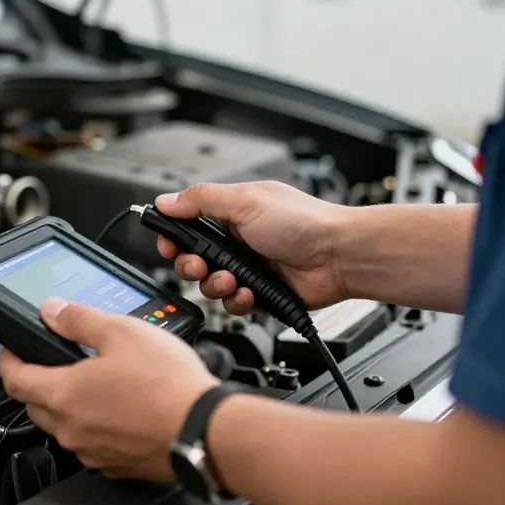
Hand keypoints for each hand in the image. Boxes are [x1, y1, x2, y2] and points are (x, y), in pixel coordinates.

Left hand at [0, 297, 218, 480]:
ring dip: (68, 402)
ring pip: (64, 425)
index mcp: (63, 395)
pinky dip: (95, 422)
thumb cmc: (166, 384)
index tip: (12, 349)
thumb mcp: (120, 331)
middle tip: (53, 359)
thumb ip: (79, 320)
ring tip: (95, 377)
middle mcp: (71, 429)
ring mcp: (93, 451)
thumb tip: (52, 311)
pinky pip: (92, 441)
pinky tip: (119, 403)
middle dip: (37, 379)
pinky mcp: (117, 464)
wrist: (204, 429)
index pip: (14, 379)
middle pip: (35, 404)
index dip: (8, 359)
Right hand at [156, 181, 347, 314]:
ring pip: (210, 285)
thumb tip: (165, 200)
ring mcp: (247, 267)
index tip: (170, 246)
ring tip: (233, 279)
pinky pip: (234, 304)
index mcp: (229, 213)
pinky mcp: (259, 293)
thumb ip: (201, 200)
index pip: (187, 225)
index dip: (174, 238)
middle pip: (193, 259)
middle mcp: (236, 240)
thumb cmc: (302, 222)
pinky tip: (251, 292)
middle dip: (192, 265)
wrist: (339, 256)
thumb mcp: (245, 201)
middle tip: (200, 265)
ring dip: (216, 285)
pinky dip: (239, 301)